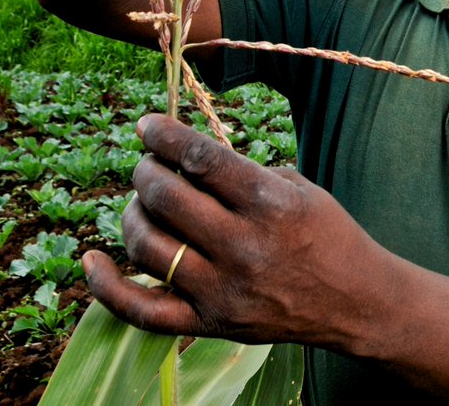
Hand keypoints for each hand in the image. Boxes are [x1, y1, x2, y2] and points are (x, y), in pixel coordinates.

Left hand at [83, 114, 389, 348]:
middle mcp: (242, 247)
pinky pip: (142, 310)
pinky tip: (92, 260)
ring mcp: (222, 290)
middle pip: (165, 197)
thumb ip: (240, 173)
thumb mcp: (295, 188)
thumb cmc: (326, 233)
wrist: (356, 301)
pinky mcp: (209, 323)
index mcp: (269, 204)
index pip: (198, 157)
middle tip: (148, 165)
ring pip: (147, 245)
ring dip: (133, 213)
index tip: (146, 125)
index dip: (162, 134)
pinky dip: (107, 287)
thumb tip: (179, 156)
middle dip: (145, 170)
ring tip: (142, 202)